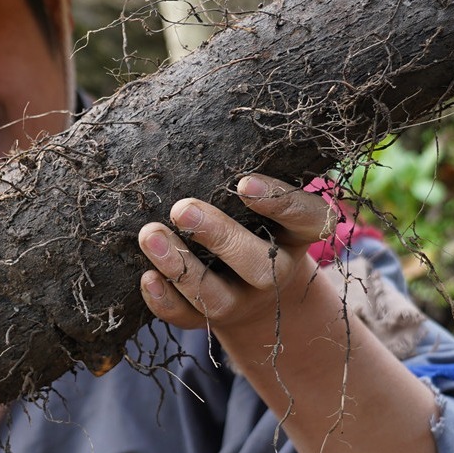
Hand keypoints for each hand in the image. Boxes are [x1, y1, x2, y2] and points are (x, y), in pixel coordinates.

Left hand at [137, 173, 336, 345]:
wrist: (258, 286)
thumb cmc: (256, 220)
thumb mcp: (267, 198)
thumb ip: (249, 178)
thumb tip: (197, 132)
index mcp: (299, 234)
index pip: (307, 218)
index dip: (280, 203)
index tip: (245, 182)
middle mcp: (277, 271)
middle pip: (260, 266)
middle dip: (219, 237)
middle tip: (182, 210)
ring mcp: (245, 302)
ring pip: (218, 297)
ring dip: (182, 268)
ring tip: (150, 235)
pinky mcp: (213, 319)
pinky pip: (189, 318)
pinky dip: (165, 301)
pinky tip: (146, 277)